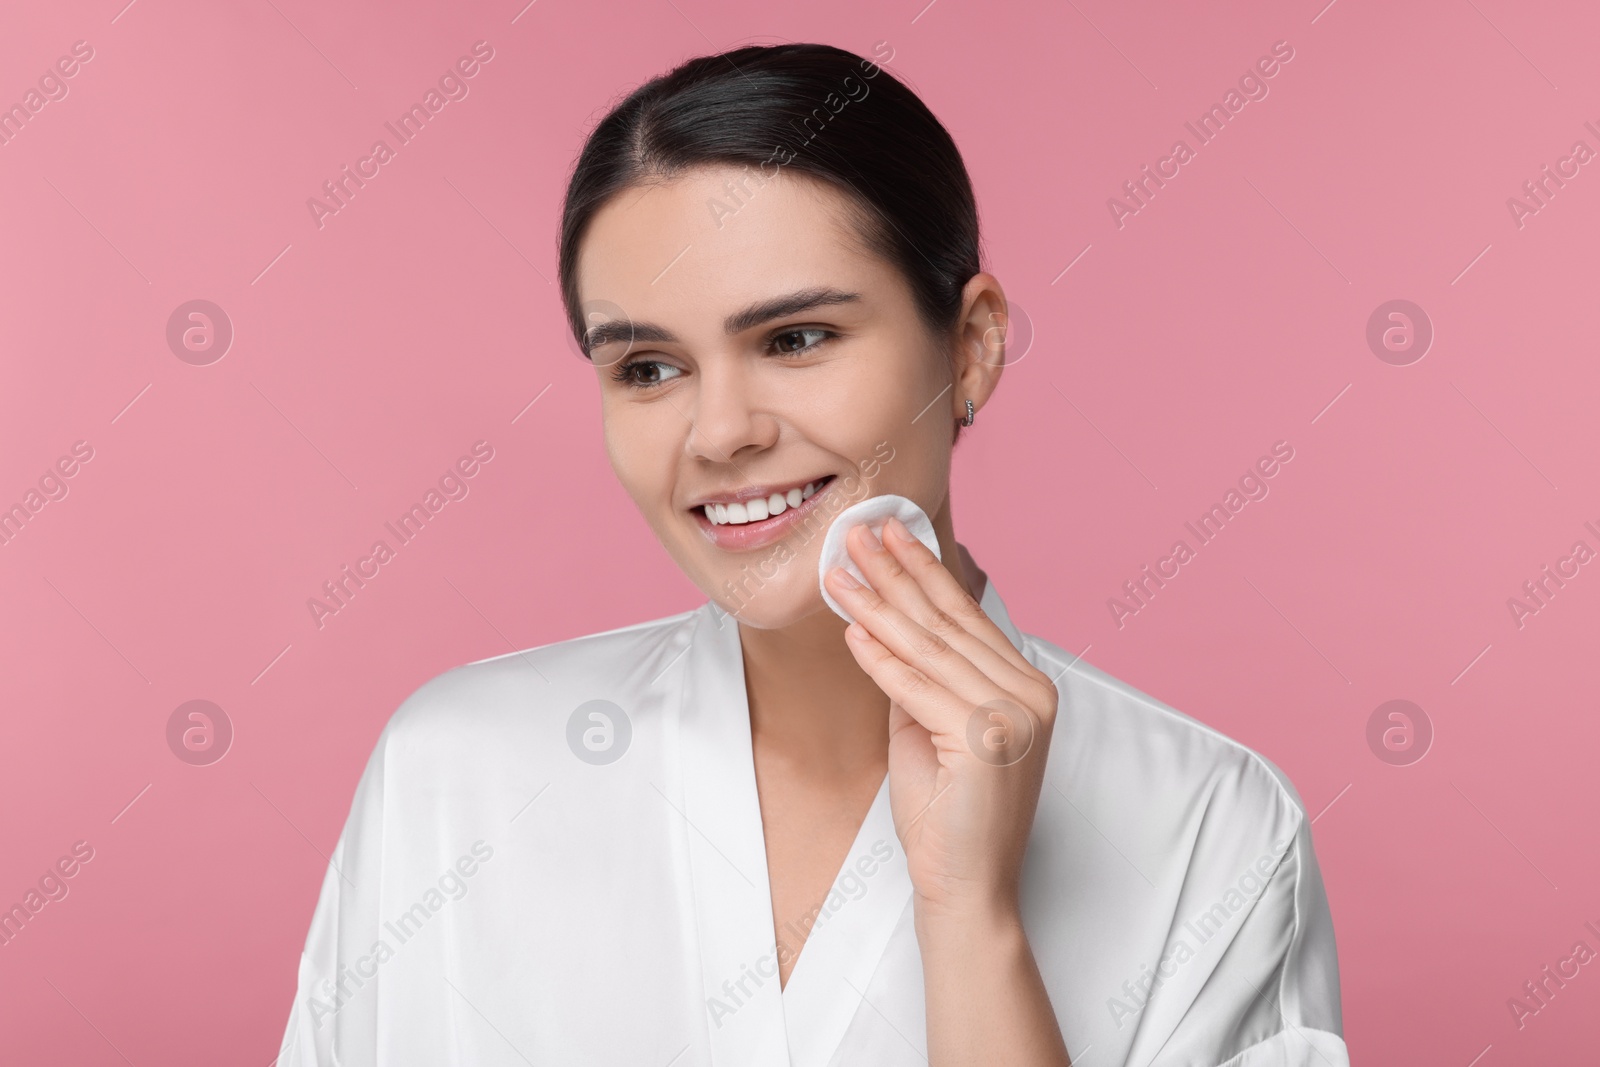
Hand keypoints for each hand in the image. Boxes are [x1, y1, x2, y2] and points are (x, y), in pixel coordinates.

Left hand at [824, 517, 1058, 919]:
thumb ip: (922, 677)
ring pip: (929, 648)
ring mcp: (1014, 716)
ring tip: (839, 574)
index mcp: (1027, 687)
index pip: (966, 615)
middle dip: (896, 572)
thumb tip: (883, 621)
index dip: (923, 570)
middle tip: (856, 533)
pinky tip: (852, 631)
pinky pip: (918, 689)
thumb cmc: (947, 813)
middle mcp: (1030, 695)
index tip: (888, 533)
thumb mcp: (932, 727)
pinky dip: (880, 659)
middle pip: (947, 622)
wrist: (966, 886)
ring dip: (877, 605)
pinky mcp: (987, 740)